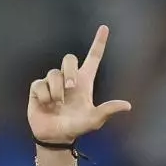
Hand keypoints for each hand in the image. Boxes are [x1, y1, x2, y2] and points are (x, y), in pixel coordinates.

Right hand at [27, 25, 132, 144]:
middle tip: (71, 87)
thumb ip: (108, 111)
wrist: (56, 137)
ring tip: (58, 104)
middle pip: (69, 58)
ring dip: (57, 91)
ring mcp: (52, 82)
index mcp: (84, 82)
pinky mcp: (38, 89)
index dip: (99, 42)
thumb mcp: (94, 120)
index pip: (93, 57)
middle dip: (69, 70)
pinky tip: (47, 105)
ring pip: (53, 73)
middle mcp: (68, 78)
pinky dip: (45, 96)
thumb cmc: (76, 127)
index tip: (104, 28)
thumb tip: (127, 105)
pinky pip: (40, 84)